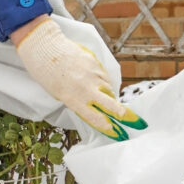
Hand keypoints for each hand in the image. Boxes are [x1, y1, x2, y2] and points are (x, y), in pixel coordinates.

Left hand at [14, 18, 146, 140]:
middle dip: (127, 116)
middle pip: (112, 106)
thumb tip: (95, 108)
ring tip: (101, 95)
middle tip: (138, 123)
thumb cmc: (47, 74)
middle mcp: (86, 88)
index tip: (120, 135)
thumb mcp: (59, 94)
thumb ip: (77, 102)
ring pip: (109, 89)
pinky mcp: (96, 63)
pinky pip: (104, 77)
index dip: (110, 129)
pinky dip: (103, 81)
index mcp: (74, 100)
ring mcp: (93, 75)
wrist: (45, 48)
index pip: (96, 119)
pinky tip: (95, 80)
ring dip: (109, 95)